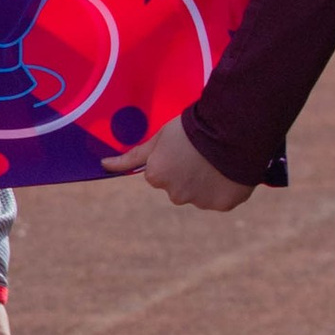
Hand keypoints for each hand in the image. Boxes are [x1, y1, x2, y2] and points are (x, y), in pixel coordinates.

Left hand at [103, 115, 255, 210]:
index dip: (174, 158)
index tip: (184, 148)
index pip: (160, 172)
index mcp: (157, 177)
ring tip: (219, 160)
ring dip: (208, 181)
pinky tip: (231, 170)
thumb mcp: (158, 138)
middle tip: (203, 153)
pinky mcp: (222, 205)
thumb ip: (132, 157)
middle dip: (189, 173)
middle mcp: (175, 195)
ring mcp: (199, 202)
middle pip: (180, 186)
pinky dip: (226, 187)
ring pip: (201, 193)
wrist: (230, 131)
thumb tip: (103, 165)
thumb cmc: (190, 130)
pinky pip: (221, 197)